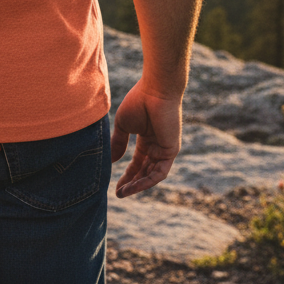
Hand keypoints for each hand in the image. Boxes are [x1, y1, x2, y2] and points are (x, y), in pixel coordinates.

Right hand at [110, 80, 181, 197]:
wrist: (155, 91)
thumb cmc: (138, 102)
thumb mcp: (123, 125)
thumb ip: (118, 143)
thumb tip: (112, 161)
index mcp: (147, 138)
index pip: (138, 162)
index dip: (127, 174)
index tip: (115, 185)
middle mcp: (157, 145)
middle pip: (144, 170)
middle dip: (131, 182)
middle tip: (118, 193)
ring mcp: (165, 149)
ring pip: (152, 174)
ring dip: (138, 185)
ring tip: (123, 192)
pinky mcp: (171, 151)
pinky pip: (160, 172)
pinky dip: (147, 181)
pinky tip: (134, 185)